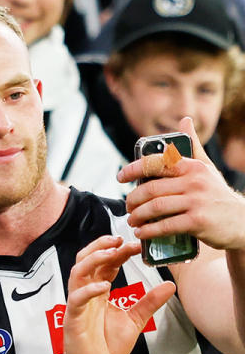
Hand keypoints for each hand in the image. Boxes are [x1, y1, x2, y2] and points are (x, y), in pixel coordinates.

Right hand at [62, 235, 174, 353]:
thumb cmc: (107, 346)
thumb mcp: (135, 320)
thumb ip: (149, 302)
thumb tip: (171, 285)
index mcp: (98, 292)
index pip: (104, 264)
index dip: (117, 251)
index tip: (136, 245)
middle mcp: (85, 294)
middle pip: (86, 260)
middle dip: (101, 247)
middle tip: (121, 240)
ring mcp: (78, 305)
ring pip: (77, 273)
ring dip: (93, 259)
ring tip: (111, 253)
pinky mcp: (73, 319)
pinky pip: (76, 299)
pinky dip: (89, 290)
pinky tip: (105, 286)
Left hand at [119, 117, 244, 249]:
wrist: (243, 221)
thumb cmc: (217, 194)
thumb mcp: (207, 168)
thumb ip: (193, 146)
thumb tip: (185, 120)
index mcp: (192, 166)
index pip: (156, 163)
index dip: (133, 169)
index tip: (120, 177)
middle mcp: (194, 182)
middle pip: (151, 188)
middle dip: (133, 199)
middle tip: (128, 206)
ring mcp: (196, 202)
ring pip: (155, 207)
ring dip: (138, 215)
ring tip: (132, 220)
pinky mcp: (197, 222)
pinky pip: (165, 226)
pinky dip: (149, 230)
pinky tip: (141, 232)